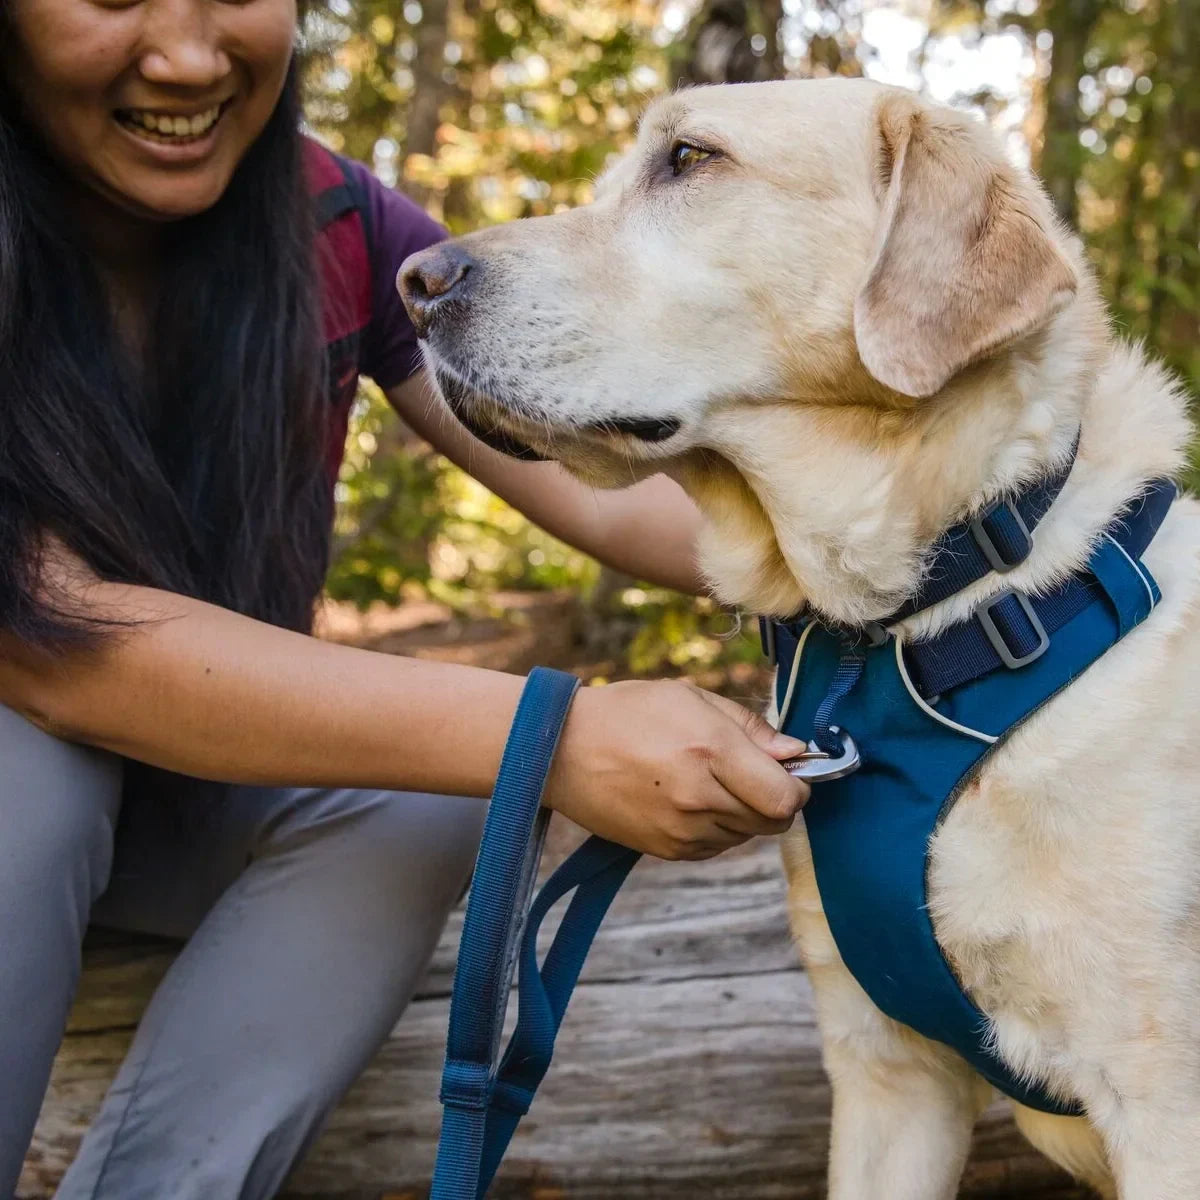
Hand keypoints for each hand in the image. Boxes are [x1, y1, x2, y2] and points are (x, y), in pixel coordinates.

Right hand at [545, 679, 809, 859]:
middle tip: (748, 772)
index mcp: (711, 751)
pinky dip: (716, 827)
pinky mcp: (667, 850)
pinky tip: (689, 798)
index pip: (788, 798)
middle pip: (774, 821)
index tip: (787, 769)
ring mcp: (682, 830)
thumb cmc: (629, 713)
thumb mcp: (690, 698)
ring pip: (746, 835)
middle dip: (774, 798)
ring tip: (708, 780)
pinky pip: (716, 846)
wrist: (562, 749)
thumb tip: (796, 753)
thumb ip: (750, 727)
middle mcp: (700, 797)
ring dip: (743, 813)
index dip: (798, 785)